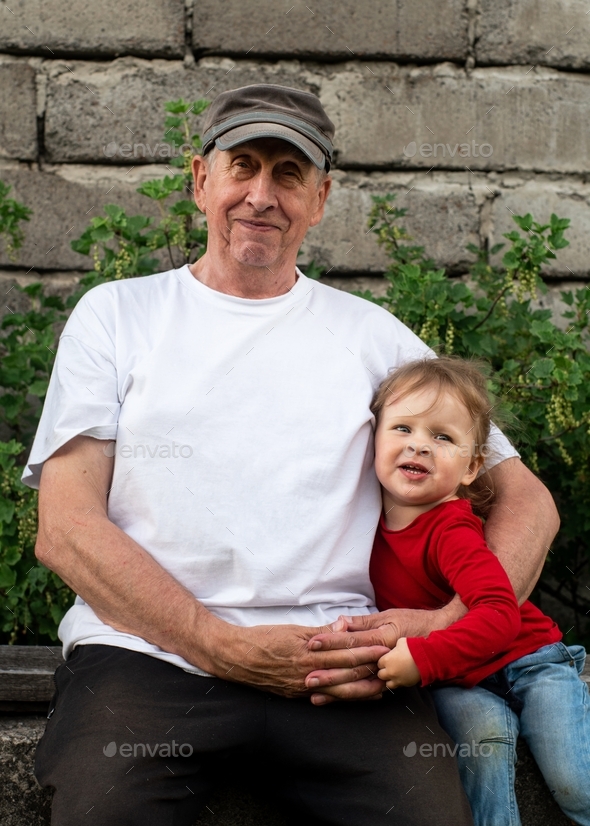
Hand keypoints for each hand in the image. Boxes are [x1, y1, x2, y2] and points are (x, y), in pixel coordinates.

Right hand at [204, 614, 390, 699]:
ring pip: (339, 689)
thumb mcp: (292, 630)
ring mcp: (303, 688)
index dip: (366, 649)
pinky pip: (326, 697)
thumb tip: (342, 627)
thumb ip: (319, 632)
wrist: (235, 658)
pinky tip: (356, 695)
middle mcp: (308, 674)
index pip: (345, 651)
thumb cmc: (263, 639)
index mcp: (308, 654)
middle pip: (347, 671)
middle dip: (371, 668)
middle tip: (392, 665)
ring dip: (362, 688)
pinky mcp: (297, 695)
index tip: (385, 645)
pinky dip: (343, 696)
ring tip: (382, 685)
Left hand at [302, 607, 459, 702]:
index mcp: (385, 638)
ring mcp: (392, 673)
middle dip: (328, 673)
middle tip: (306, 678)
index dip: (331, 641)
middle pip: (353, 667)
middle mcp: (387, 658)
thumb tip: (340, 622)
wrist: (444, 639)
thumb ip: (363, 622)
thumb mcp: (389, 616)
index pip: (353, 640)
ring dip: (336, 691)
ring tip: (314, 695)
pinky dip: (351, 697)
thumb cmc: (414, 622)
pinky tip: (334, 701)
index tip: (311, 643)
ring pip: (359, 685)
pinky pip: (369, 693)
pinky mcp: (393, 683)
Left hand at [377, 638, 420, 688]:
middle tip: (390, 667)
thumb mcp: (400, 642)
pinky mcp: (405, 684)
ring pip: (387, 683)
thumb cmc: (413, 647)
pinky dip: (398, 682)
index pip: (378, 663)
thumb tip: (394, 650)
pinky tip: (401, 677)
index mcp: (386, 660)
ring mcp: (397, 679)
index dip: (383, 661)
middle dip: (384, 671)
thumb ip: (394, 648)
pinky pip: (397, 686)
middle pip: (380, 674)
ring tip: (395, 674)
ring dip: (390, 679)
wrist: (426, 658)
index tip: (388, 659)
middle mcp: (389, 671)